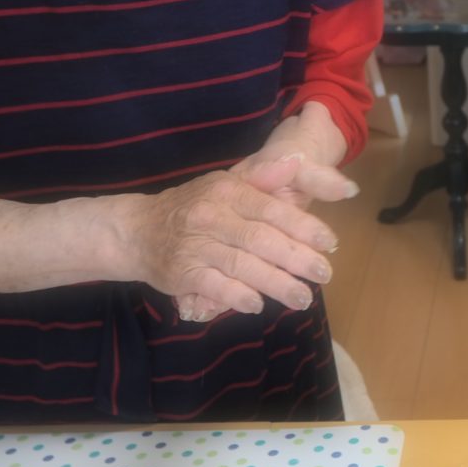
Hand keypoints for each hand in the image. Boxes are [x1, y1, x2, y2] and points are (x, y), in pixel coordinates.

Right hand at [175, 105, 358, 321]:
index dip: (301, 226)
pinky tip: (258, 304)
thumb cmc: (194, 206)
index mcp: (227, 190)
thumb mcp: (227, 183)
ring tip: (302, 297)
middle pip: (260, 239)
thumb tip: (296, 162)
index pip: (270, 208)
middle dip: (296, 258)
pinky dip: (237, 296)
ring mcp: (195, 245)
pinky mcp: (182, 273)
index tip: (329, 242)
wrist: (138, 229)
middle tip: (324, 274)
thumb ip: (263, 177)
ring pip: (242, 265)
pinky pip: (214, 286)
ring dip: (275, 283)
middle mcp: (211, 215)